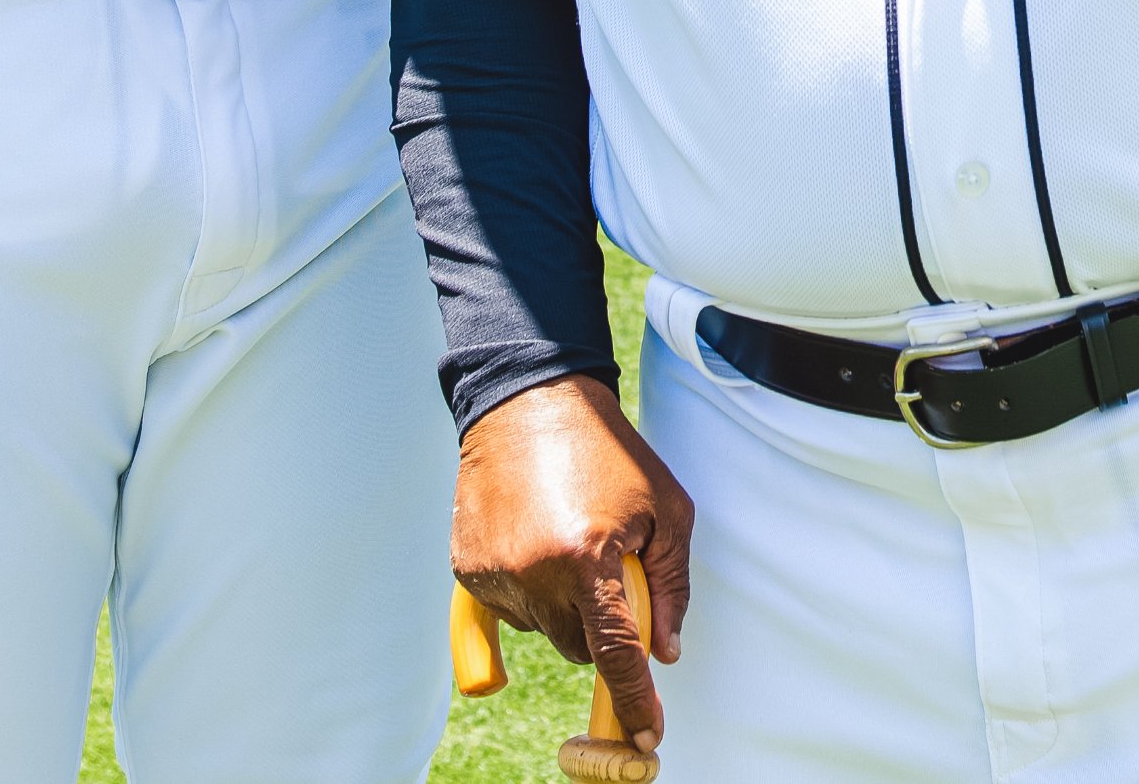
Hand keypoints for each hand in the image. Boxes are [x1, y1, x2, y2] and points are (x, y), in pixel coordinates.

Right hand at [453, 376, 695, 754]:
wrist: (529, 403)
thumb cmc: (610, 452)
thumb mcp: (666, 509)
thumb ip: (671, 586)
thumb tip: (663, 652)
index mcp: (587, 558)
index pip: (614, 654)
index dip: (633, 701)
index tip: (648, 735)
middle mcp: (534, 573)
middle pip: (578, 647)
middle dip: (600, 628)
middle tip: (610, 573)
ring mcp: (494, 575)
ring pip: (544, 629)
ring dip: (564, 604)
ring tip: (569, 535)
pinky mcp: (467, 571)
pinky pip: (510, 609)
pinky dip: (531, 589)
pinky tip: (537, 538)